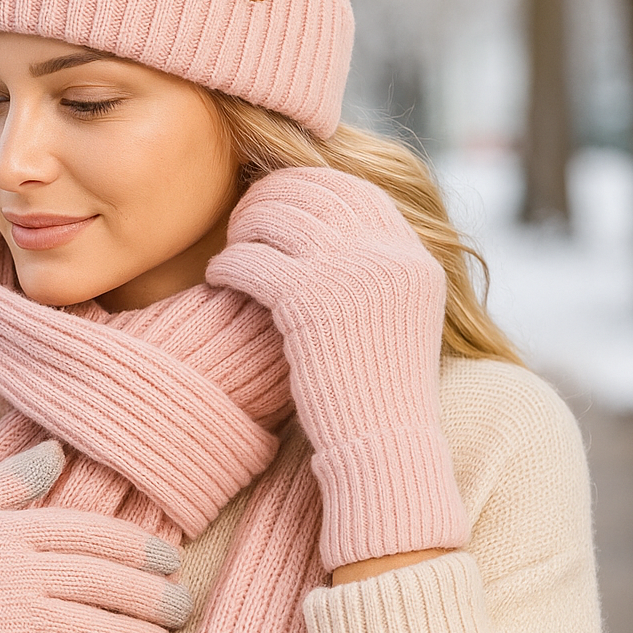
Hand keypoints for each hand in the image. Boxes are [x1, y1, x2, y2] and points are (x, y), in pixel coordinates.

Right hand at [0, 440, 190, 632]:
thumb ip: (7, 479)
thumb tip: (56, 449)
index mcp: (10, 525)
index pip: (92, 531)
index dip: (140, 545)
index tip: (172, 557)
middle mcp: (18, 566)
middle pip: (104, 579)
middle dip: (152, 594)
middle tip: (183, 604)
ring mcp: (9, 613)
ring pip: (95, 626)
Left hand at [207, 167, 467, 568]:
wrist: (385, 446)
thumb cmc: (382, 388)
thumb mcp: (399, 313)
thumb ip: (376, 264)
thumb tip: (326, 224)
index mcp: (414, 254)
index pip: (355, 189)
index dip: (310, 186)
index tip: (280, 199)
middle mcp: (387, 253)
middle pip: (312, 192)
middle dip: (270, 197)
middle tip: (245, 219)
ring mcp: (350, 273)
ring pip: (276, 217)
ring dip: (244, 228)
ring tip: (231, 247)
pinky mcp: (308, 301)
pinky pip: (251, 259)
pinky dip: (227, 264)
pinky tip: (217, 277)